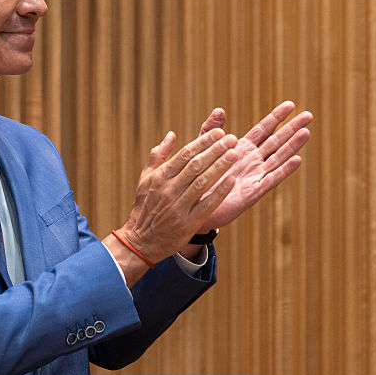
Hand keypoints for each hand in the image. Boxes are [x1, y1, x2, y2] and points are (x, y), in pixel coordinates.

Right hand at [110, 128, 239, 279]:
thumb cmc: (144, 207)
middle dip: (216, 150)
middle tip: (232, 139)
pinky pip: (207, 205)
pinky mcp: (188, 223)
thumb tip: (171, 135)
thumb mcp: (145, 179)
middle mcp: (169, 190)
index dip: (203, 142)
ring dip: (220, 167)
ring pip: (203, 182)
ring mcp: (178, 207)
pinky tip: (231, 181)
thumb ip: (158, 156)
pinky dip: (219, 192)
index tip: (219, 132)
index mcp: (159, 177)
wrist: (140, 241)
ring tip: (235, 154)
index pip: (185, 155)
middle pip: (196, 165)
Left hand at [201, 101, 312, 229]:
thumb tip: (219, 109)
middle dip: (292, 128)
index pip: (263, 129)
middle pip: (276, 142)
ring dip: (292, 146)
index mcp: (242, 150)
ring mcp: (255, 177)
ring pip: (278, 159)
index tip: (291, 104)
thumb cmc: (198, 178)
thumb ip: (210, 130)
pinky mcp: (253, 193)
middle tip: (309, 115)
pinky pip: (271, 180)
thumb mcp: (202, 149)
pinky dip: (284, 170)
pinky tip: (297, 160)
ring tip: (306, 132)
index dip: (276, 117)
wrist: (193, 206)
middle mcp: (252, 162)